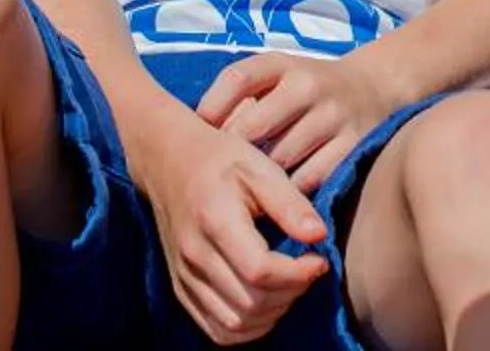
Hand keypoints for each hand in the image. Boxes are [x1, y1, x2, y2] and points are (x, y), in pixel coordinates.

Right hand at [128, 108, 327, 344]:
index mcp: (215, 221)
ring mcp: (184, 276)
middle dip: (291, 293)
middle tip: (308, 270)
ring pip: (234, 324)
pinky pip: (216, 329)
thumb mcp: (259, 167)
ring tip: (289, 285)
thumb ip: (290, 203)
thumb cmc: (220, 160)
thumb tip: (320, 236)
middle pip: (250, 303)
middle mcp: (194, 255)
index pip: (260, 271)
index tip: (319, 259)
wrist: (169, 162)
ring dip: (272, 314)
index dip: (298, 274)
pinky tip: (267, 303)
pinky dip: (248, 327)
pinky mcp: (181, 289)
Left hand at [197, 50, 403, 194]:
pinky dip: (292, 193)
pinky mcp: (353, 147)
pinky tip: (281, 196)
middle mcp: (309, 86)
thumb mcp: (275, 75)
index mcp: (284, 65)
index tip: (201, 132)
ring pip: (281, 159)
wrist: (373, 89)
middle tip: (220, 174)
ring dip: (261, 178)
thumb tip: (197, 135)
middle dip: (234, 153)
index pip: (239, 79)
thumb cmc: (306, 89)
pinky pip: (310, 180)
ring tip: (247, 190)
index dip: (213, 108)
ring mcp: (333, 117)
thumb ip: (237, 95)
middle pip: (254, 127)